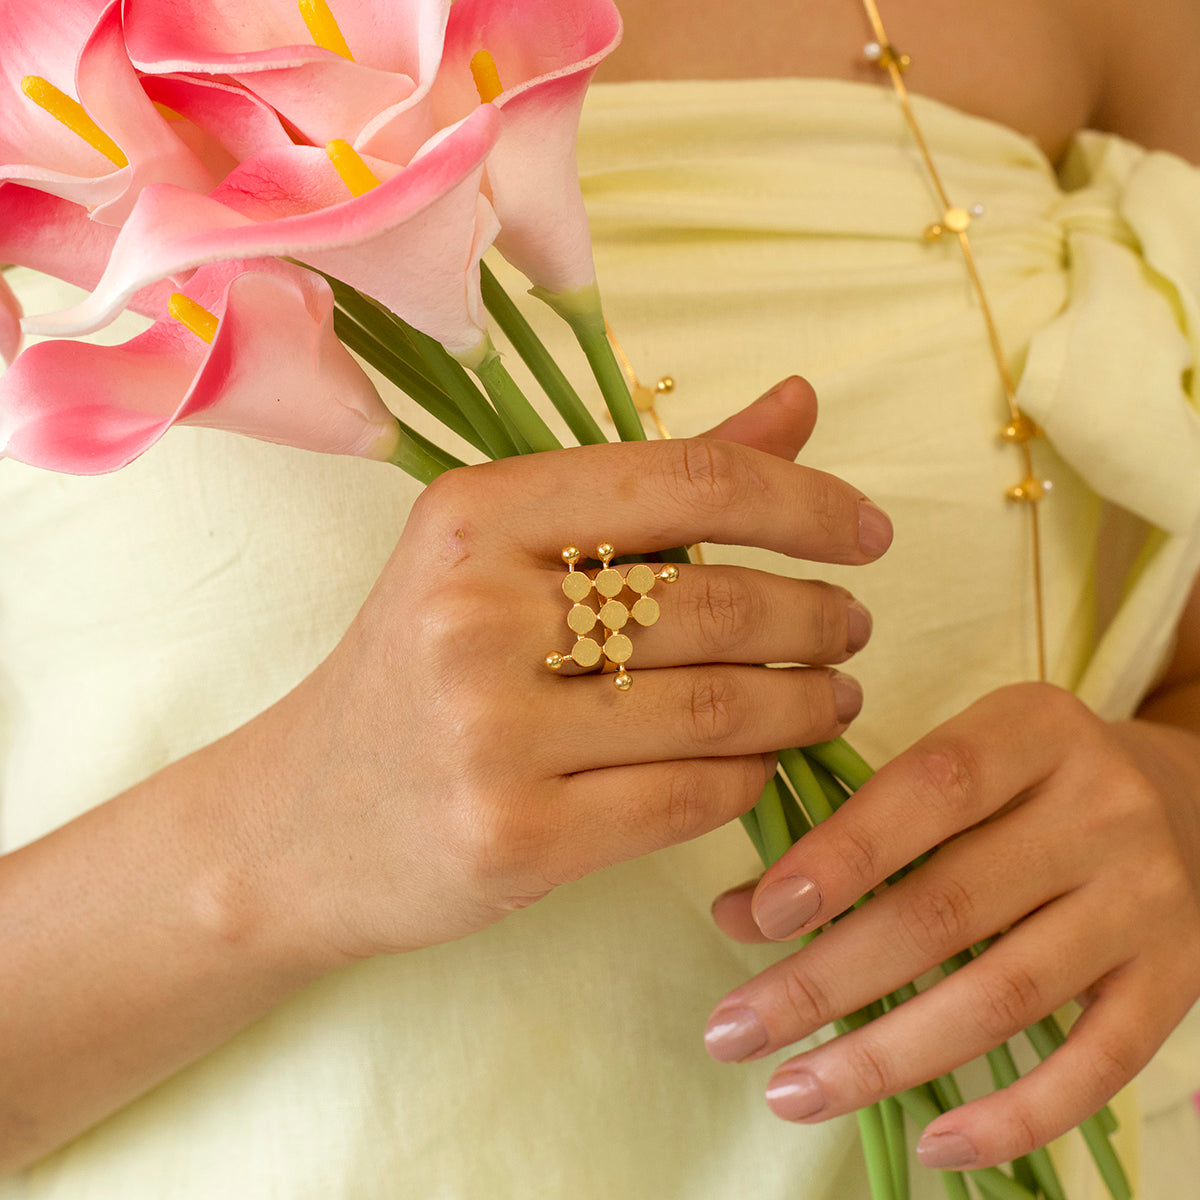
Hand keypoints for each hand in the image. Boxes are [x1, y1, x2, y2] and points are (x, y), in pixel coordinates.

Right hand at [233, 377, 890, 966]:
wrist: (297, 822)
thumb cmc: (418, 673)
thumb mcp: (505, 558)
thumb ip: (657, 485)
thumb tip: (800, 405)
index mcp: (474, 516)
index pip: (687, 479)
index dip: (804, 501)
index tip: (869, 535)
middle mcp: (474, 612)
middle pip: (716, 600)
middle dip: (818, 616)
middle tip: (852, 630)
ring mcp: (488, 732)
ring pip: (718, 705)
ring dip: (805, 700)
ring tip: (832, 695)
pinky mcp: (512, 837)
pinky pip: (690, 796)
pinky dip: (753, 776)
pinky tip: (763, 761)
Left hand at [704, 682, 1199, 1169]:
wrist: (1182, 803)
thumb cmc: (1025, 785)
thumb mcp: (950, 771)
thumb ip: (851, 828)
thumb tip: (738, 913)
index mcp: (1033, 730)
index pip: (928, 789)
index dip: (839, 856)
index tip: (757, 919)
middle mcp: (1100, 808)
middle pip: (949, 908)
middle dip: (827, 980)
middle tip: (733, 1031)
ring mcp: (1145, 899)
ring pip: (1003, 996)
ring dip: (886, 1056)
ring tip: (792, 1091)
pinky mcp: (1177, 980)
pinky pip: (1096, 1066)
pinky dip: (1013, 1115)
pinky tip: (934, 1143)